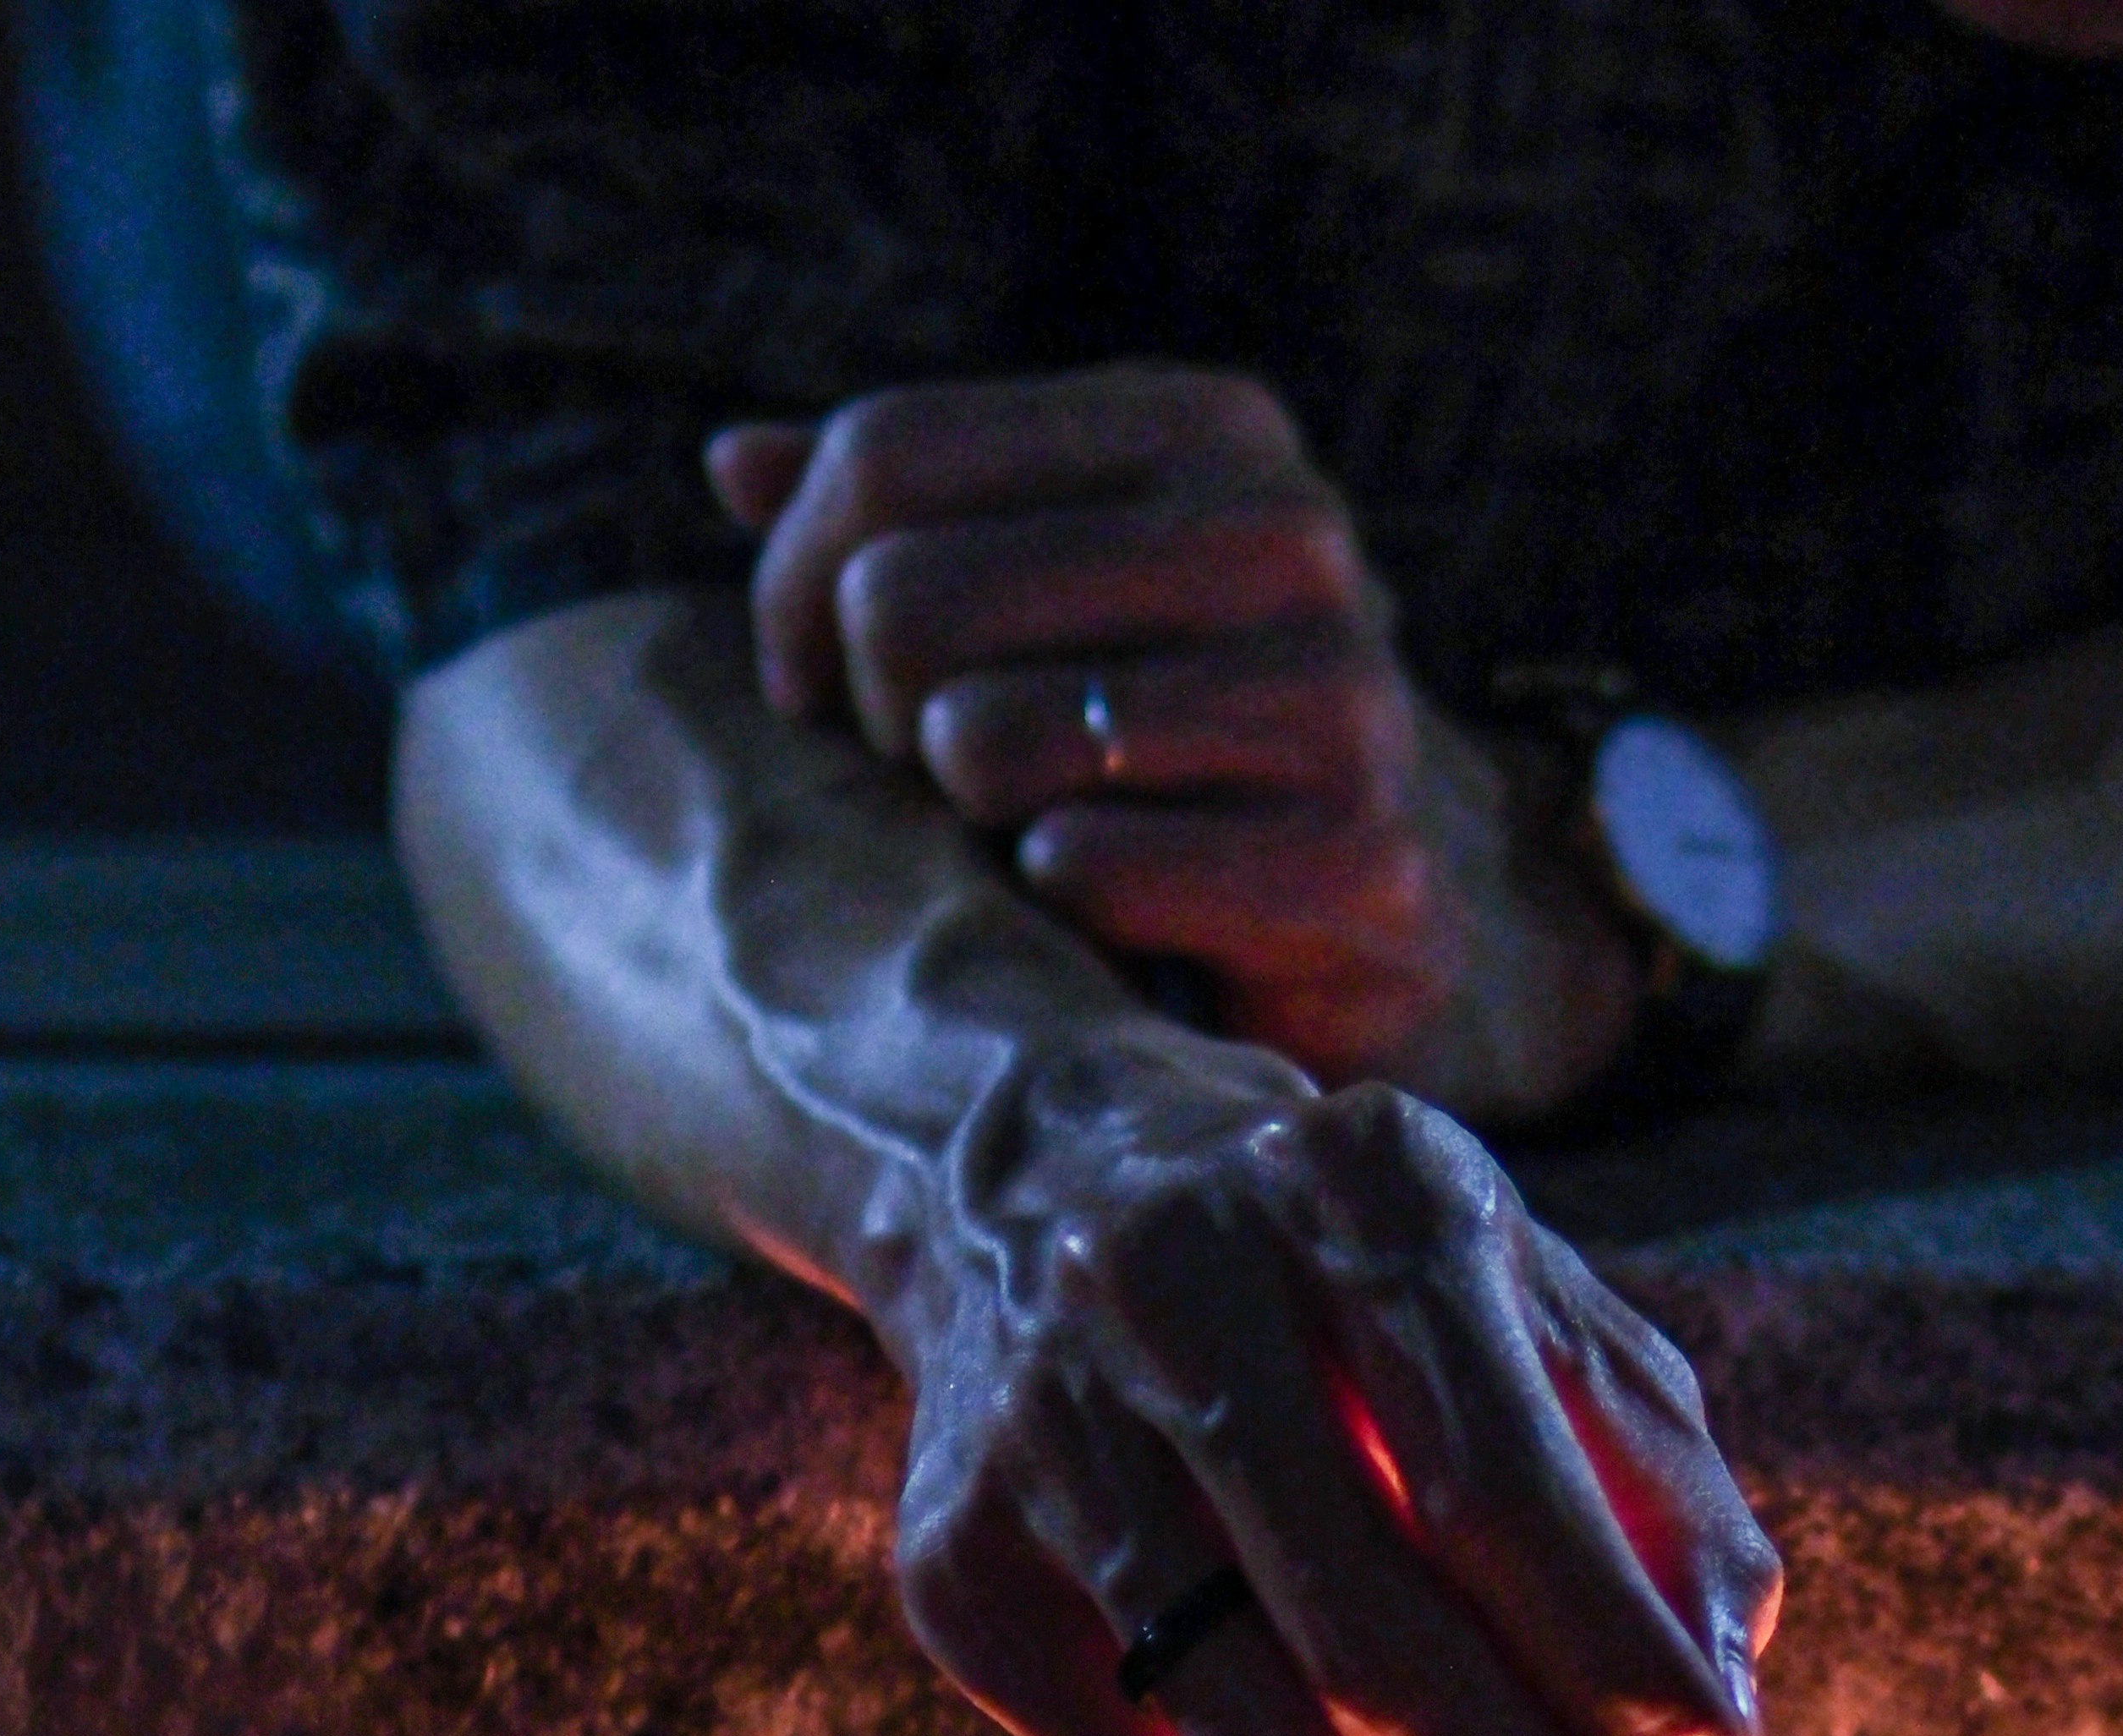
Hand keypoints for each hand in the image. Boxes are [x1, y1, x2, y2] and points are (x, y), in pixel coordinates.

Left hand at [710, 368, 1639, 1120]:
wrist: (1391, 916)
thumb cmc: (1174, 750)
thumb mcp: (1049, 598)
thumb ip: (903, 518)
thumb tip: (731, 462)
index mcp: (1208, 431)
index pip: (885, 452)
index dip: (795, 588)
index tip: (812, 684)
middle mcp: (1292, 538)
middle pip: (907, 595)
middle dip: (872, 716)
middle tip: (929, 782)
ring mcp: (1344, 702)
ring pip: (985, 741)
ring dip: (967, 824)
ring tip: (1024, 838)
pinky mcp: (1364, 868)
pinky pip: (1093, 872)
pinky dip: (1061, 907)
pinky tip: (1098, 917)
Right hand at [886, 1045, 1777, 1735]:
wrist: (1049, 1198)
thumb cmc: (1359, 1290)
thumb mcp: (1537, 1315)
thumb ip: (1659, 1499)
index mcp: (1355, 1195)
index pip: (1493, 1488)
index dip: (1615, 1669)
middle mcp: (1172, 1295)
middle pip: (1368, 1646)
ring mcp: (1041, 1440)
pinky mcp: (955, 1571)